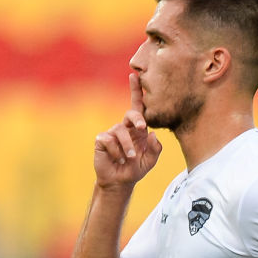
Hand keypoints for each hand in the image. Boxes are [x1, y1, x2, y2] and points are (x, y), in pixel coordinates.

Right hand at [92, 74, 161, 189]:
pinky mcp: (101, 140)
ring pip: (120, 131)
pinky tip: (117, 159)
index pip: (138, 106)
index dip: (136, 91)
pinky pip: (109, 140)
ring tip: (130, 158)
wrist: (120, 181)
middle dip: (137, 118)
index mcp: (137, 129)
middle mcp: (125, 127)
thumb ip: (155, 149)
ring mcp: (112, 133)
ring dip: (127, 146)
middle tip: (142, 128)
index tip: (135, 75)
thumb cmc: (135, 169)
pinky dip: (116, 152)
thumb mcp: (150, 161)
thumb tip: (152, 134)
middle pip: (130, 114)